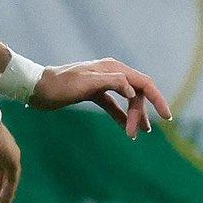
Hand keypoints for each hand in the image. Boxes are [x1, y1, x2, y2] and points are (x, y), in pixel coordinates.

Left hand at [30, 57, 171, 136]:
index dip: (158, 99)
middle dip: (139, 114)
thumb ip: (112, 83)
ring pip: (128, 100)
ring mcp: (103, 83)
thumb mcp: (85, 84)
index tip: (167, 117)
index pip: (144, 83)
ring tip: (137, 134)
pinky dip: (121, 116)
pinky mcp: (94, 93)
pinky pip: (115, 105)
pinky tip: (125, 130)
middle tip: (135, 134)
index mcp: (112, 68)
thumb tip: (135, 91)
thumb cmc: (58, 86)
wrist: (35, 88)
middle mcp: (111, 73)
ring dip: (133, 116)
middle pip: (137, 94)